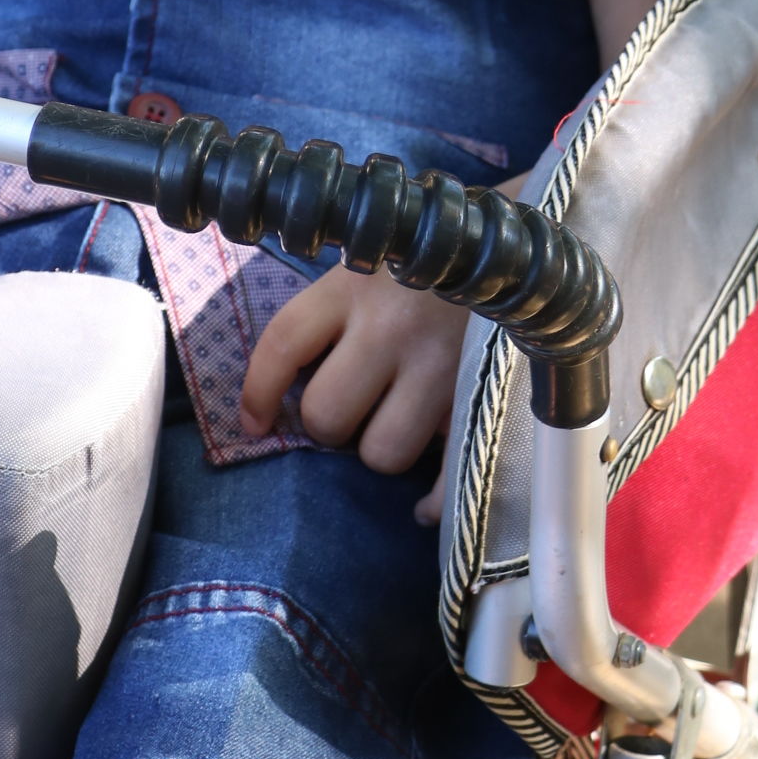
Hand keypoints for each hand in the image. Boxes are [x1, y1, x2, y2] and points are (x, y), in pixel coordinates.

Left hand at [238, 267, 468, 519]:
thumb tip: (281, 397)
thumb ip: (327, 316)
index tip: (255, 423)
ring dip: (378, 448)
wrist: (501, 253)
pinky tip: (421, 505)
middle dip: (328, 425)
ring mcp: (440, 364)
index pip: (283, 344)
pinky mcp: (480, 394)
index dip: (259, 392)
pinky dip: (432, 499)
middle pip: (328, 414)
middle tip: (348, 409)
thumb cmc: (418, 267)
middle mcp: (392, 327)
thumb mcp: (364, 269)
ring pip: (383, 451)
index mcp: (351, 289)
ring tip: (391, 425)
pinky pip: (447, 470)